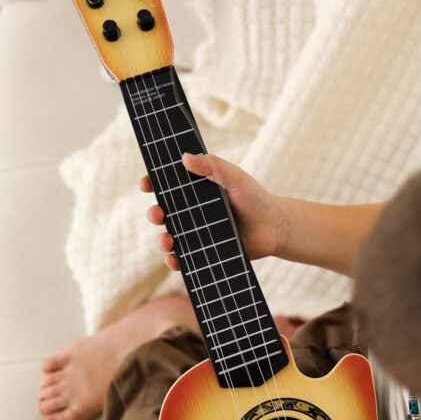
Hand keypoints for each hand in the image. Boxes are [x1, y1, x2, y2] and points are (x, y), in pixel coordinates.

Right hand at [140, 152, 288, 270]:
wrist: (274, 228)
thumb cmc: (255, 198)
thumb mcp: (235, 178)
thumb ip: (213, 166)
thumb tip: (185, 158)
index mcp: (196, 190)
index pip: (168, 186)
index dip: (153, 183)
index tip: (145, 183)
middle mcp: (192, 212)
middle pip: (164, 213)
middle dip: (154, 214)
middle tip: (157, 214)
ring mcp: (197, 234)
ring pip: (171, 237)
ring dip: (162, 240)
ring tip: (166, 241)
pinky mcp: (205, 253)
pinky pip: (184, 259)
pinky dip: (175, 261)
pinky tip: (173, 260)